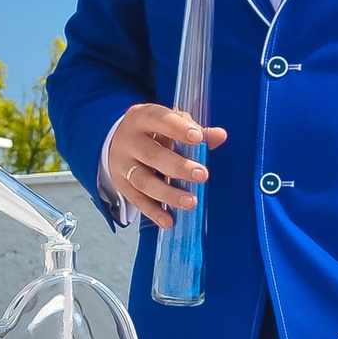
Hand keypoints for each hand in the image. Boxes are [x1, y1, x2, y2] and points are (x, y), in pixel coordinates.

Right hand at [105, 103, 228, 227]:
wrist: (118, 139)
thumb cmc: (153, 130)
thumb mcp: (170, 122)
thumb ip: (195, 130)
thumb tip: (219, 136)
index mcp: (142, 117)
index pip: (159, 119)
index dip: (177, 128)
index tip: (197, 138)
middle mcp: (130, 140)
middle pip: (152, 155)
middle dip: (178, 167)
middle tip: (202, 175)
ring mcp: (122, 164)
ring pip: (143, 181)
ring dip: (168, 193)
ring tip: (191, 202)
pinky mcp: (121, 184)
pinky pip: (137, 200)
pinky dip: (153, 212)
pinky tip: (169, 221)